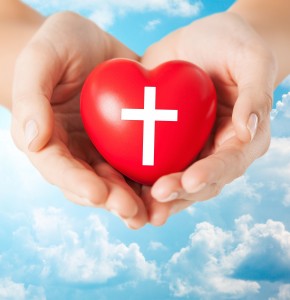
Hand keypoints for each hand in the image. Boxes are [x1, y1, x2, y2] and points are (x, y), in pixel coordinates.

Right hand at [11, 12, 146, 228]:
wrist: (90, 41)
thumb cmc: (59, 44)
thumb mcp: (40, 59)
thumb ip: (31, 98)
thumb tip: (34, 140)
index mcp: (48, 138)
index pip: (57, 168)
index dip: (76, 183)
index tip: (98, 194)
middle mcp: (75, 150)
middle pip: (89, 182)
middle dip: (111, 199)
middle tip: (133, 212)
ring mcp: (101, 147)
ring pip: (116, 180)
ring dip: (133, 199)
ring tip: (152, 212)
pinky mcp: (125, 140)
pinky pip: (138, 162)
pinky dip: (151, 177)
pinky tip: (168, 186)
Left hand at [141, 12, 276, 223]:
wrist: (200, 41)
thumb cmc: (232, 46)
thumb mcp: (251, 60)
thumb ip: (255, 95)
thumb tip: (246, 130)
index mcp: (240, 138)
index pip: (228, 163)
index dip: (210, 174)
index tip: (189, 181)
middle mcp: (213, 150)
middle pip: (198, 182)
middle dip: (178, 193)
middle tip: (156, 197)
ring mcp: (187, 148)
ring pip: (174, 181)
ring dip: (157, 198)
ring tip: (137, 208)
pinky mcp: (163, 141)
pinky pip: (150, 163)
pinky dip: (137, 178)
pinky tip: (122, 186)